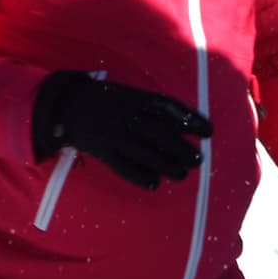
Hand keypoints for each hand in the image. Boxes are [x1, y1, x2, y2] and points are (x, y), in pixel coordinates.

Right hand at [32, 71, 210, 190]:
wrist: (68, 105)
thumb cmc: (108, 100)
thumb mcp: (130, 95)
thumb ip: (153, 107)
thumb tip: (183, 125)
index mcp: (137, 98)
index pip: (169, 108)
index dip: (190, 120)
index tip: (209, 132)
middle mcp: (127, 116)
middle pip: (160, 133)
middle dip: (181, 148)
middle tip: (198, 159)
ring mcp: (114, 134)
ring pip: (144, 152)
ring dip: (166, 164)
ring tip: (183, 174)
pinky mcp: (102, 150)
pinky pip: (122, 166)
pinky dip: (139, 176)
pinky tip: (154, 184)